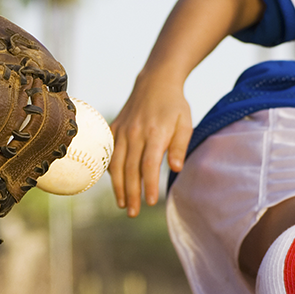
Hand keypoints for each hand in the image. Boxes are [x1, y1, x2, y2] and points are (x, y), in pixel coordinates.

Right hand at [109, 70, 191, 216]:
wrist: (155, 81)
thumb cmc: (174, 105)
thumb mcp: (185, 122)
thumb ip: (180, 146)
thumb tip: (175, 168)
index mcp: (155, 132)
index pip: (149, 164)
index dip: (148, 185)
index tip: (150, 202)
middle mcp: (135, 133)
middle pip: (130, 169)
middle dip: (131, 193)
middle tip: (134, 213)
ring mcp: (122, 130)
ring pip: (116, 163)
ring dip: (118, 186)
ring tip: (123, 204)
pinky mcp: (114, 128)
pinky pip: (109, 152)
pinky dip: (110, 169)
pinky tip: (114, 183)